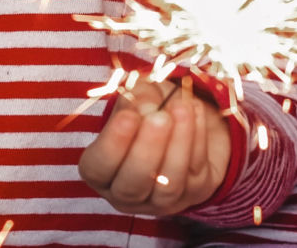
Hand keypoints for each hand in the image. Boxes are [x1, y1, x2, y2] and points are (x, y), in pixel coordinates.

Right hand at [78, 79, 231, 215]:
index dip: (113, 144)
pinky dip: (198, 137)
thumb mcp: (137, 97)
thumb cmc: (151, 110)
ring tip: (181, 108)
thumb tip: (147, 107)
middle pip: (132, 186)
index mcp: (102, 172)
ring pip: (168, 184)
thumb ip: (136, 98)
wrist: (185, 120)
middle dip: (147, 149)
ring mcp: (162, 199)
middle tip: (159, 117)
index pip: (98, 167)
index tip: (128, 117)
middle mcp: (128, 194)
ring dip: (178, 143)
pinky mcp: (195, 192)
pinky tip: (195, 110)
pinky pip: (196, 170)